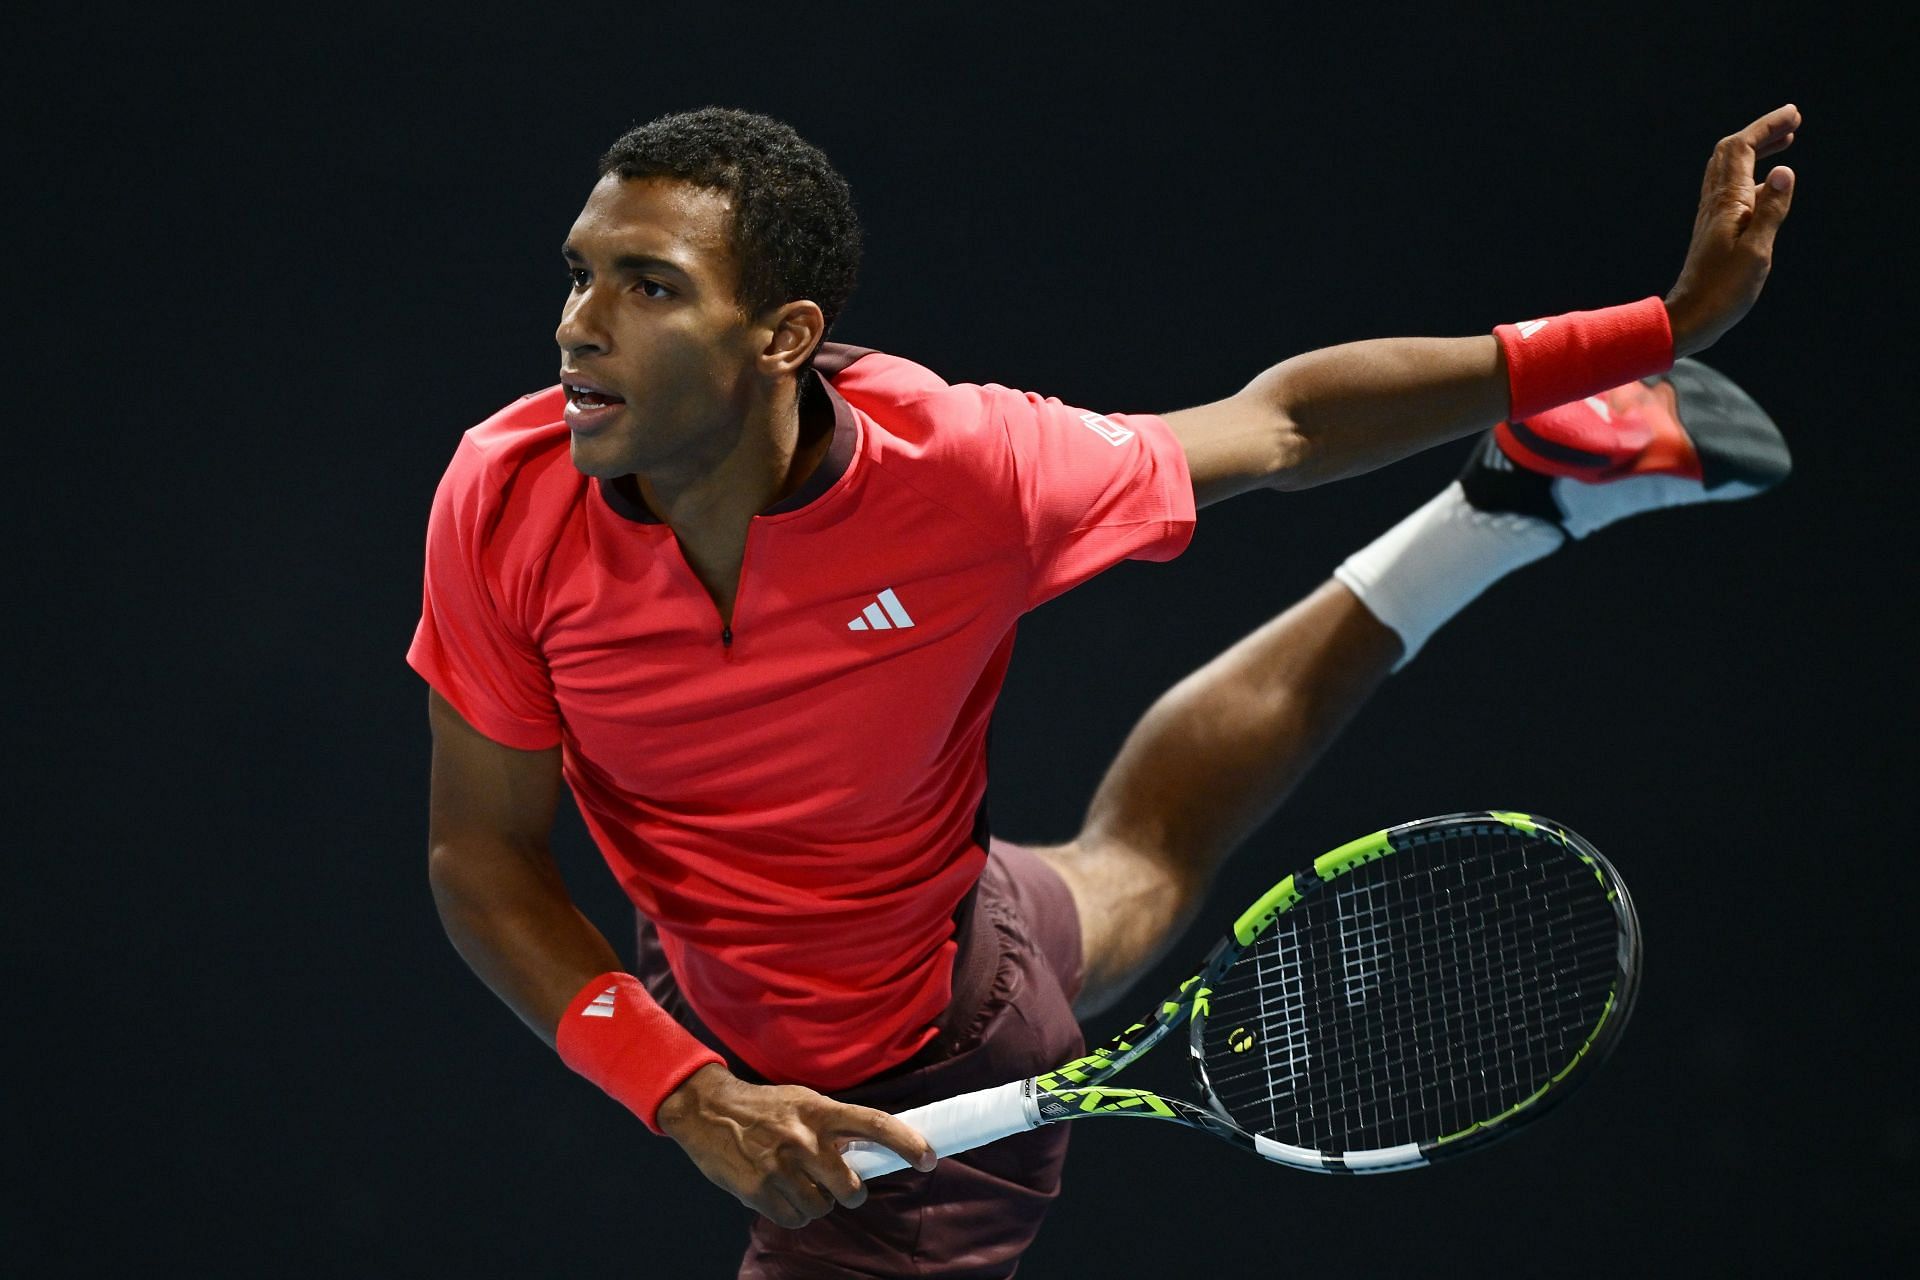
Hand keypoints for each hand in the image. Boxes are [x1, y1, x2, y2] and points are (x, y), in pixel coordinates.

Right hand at [655, 1063, 936, 1227]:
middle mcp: (803, 1139)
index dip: (906, 1143)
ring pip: (821, 1207)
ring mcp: (780, 1167)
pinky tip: (780, 1192)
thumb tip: (869, 1150)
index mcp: (820, 1110)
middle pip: (849, 1187)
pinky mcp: (758, 1190)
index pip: (875, 1124)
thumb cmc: (763, 1106)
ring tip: (798, 1182)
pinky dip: (793, 1213)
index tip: (929, 1158)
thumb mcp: (803, 1101)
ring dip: (816, 1202)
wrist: (707, 1110)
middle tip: (839, 1183)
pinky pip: (795, 1219)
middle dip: (849, 1191)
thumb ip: (834, 1124)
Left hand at [1663, 104, 1800, 356]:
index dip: (1766, 127)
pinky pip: (1731, 189)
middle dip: (1761, 133)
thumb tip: (1784, 171)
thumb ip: (1771, 210)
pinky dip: (1751, 174)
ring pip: (1730, 169)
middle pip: (1732, 153)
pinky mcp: (1714, 229)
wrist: (1690, 317)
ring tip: (1785, 141)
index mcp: (1726, 203)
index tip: (1793, 115)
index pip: (1742, 149)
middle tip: (1793, 122)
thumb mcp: (1756, 251)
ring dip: (1756, 150)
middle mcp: (1715, 203)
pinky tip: (1767, 183)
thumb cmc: (1723, 291)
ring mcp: (1713, 216)